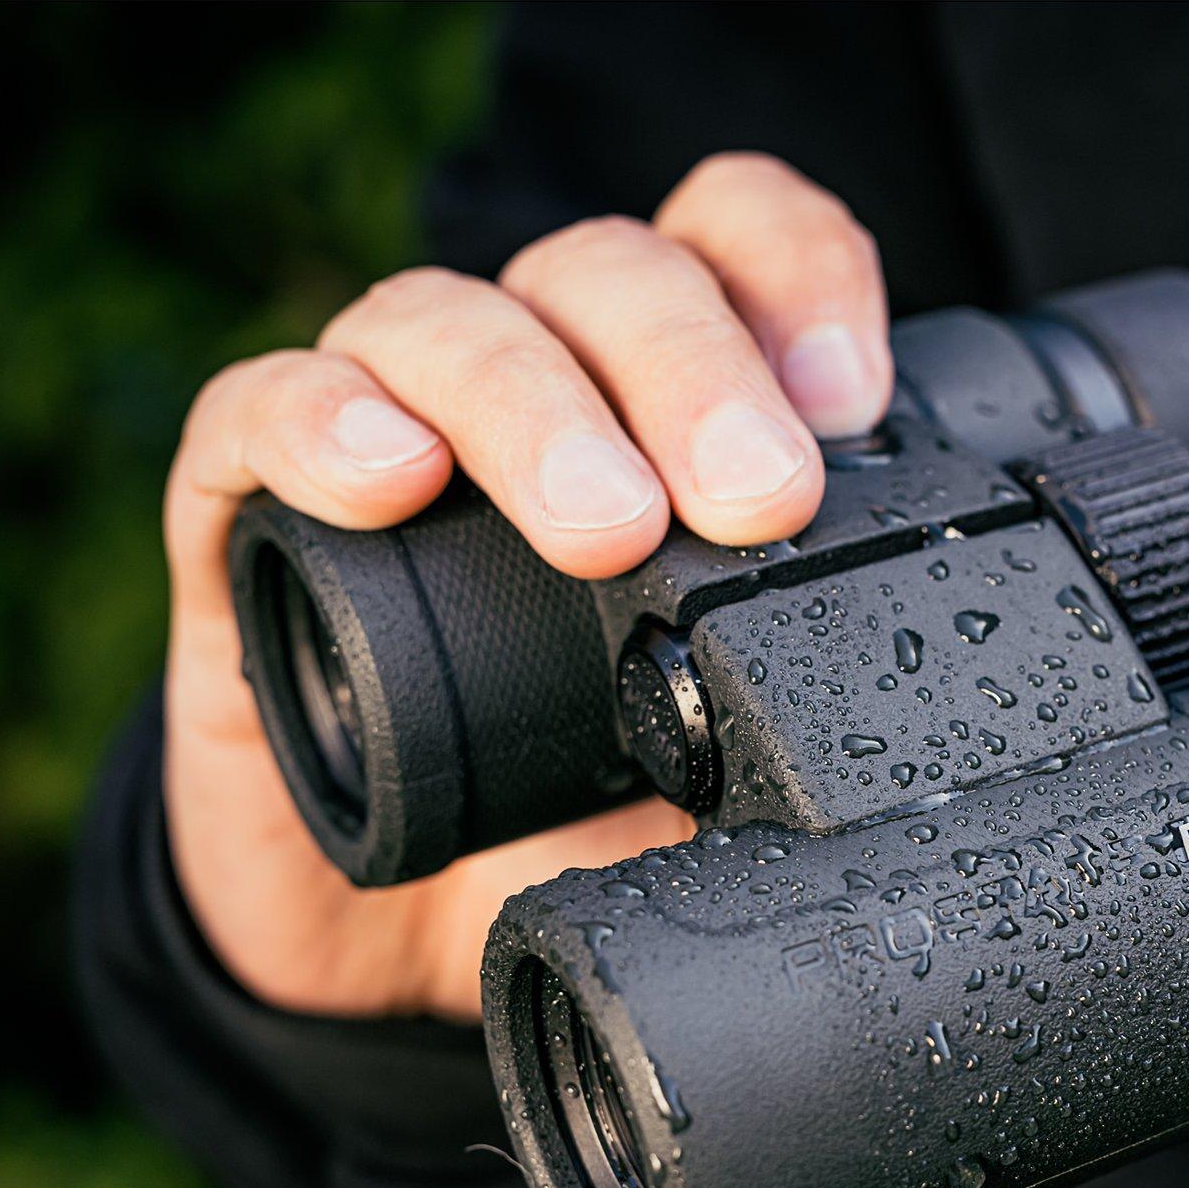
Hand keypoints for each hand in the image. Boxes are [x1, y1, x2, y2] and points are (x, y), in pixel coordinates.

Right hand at [162, 154, 891, 1021]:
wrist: (389, 942)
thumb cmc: (570, 824)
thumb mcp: (725, 777)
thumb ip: (807, 718)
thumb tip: (945, 730)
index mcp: (659, 410)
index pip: (731, 246)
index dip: (798, 274)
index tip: (857, 406)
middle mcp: (528, 391)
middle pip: (606, 273)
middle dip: (694, 368)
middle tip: (754, 499)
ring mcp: (382, 438)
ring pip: (443, 320)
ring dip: (534, 404)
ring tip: (604, 528)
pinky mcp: (243, 518)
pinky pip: (256, 411)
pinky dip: (321, 423)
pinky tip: (388, 479)